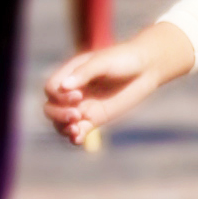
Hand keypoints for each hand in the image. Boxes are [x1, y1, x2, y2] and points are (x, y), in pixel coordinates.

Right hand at [43, 21, 191, 144]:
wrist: (146, 68)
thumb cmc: (124, 59)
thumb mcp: (103, 62)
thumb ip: (84, 72)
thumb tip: (64, 86)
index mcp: (70, 74)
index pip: (51, 89)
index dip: (58, 96)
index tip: (79, 95)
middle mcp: (73, 91)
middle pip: (50, 108)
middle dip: (58, 114)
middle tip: (77, 115)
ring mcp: (83, 106)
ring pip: (60, 122)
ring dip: (63, 128)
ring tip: (76, 129)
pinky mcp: (95, 118)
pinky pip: (79, 131)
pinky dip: (75, 137)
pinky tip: (78, 139)